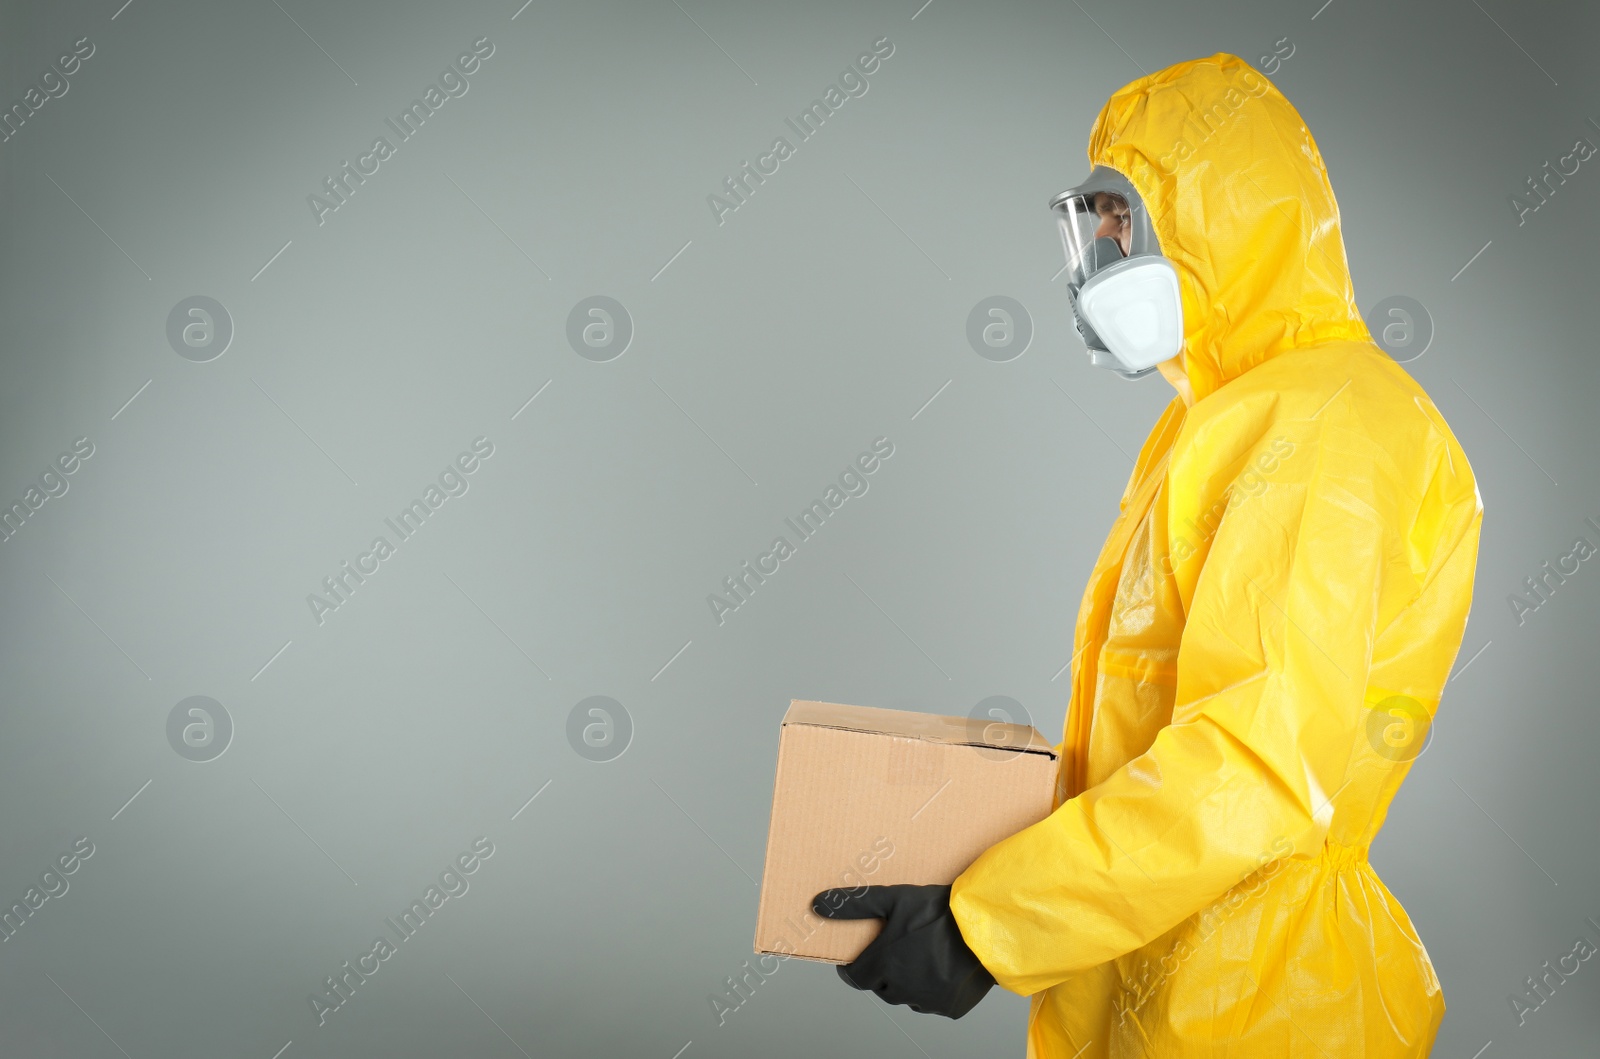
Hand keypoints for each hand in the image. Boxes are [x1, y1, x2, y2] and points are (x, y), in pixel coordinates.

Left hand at [812, 883, 994, 1018]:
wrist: (985, 924)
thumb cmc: (939, 910)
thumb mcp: (894, 899)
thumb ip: (855, 904)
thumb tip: (818, 905)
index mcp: (884, 964)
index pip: (855, 978)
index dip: (854, 968)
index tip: (859, 959)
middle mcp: (902, 989)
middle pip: (881, 987)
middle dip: (883, 972)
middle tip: (897, 949)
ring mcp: (926, 1002)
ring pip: (906, 997)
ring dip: (907, 982)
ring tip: (922, 955)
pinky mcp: (949, 1009)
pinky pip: (932, 1003)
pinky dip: (932, 990)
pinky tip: (942, 968)